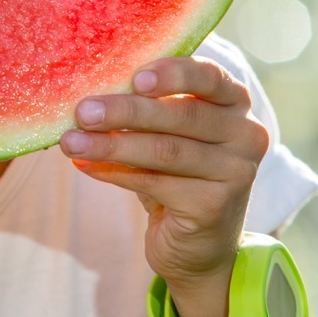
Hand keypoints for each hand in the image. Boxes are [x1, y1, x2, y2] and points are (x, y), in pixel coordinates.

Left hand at [59, 57, 269, 316]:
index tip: (134, 78)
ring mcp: (236, 172)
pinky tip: (85, 166)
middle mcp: (246, 134)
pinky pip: (155, 183)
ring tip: (71, 142)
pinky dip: (114, 172)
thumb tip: (87, 93)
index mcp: (234, 101)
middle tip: (82, 111)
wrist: (196, 242)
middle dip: (127, 111)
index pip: (210, 76)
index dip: (173, 74)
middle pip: (182, 115)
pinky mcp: (215, 206)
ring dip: (111, 145)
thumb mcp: (165, 131)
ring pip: (165, 151)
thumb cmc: (174, 171)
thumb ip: (144, 107)